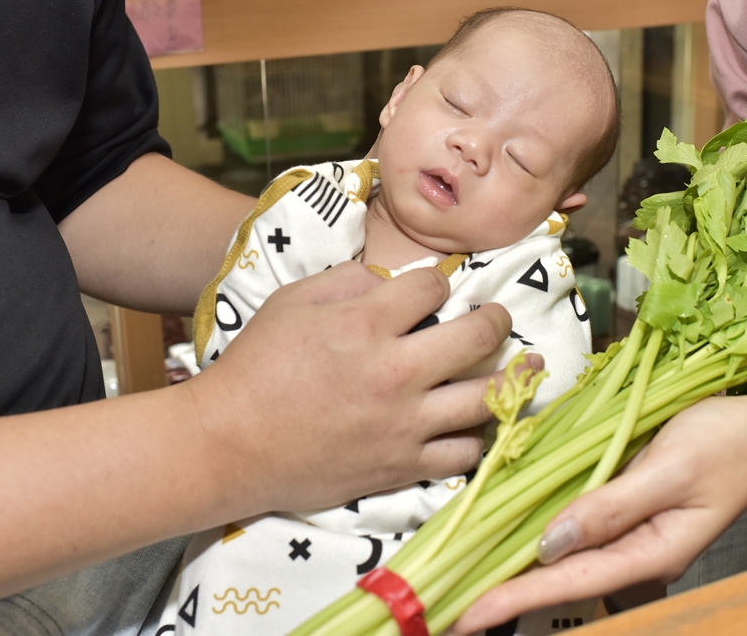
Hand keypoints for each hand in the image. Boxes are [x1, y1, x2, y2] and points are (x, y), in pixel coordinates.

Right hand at [186, 261, 514, 515]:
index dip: (437, 282)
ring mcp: (403, 424)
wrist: (227, 444)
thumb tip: (393, 282)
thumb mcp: (293, 301)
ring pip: (485, 399)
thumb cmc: (256, 366)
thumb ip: (348, 280)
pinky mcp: (401, 466)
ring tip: (519, 366)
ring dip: (508, 378)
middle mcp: (394, 372)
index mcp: (365, 325)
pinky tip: (472, 423)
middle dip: (497, 320)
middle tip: (498, 318)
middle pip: (479, 338)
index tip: (434, 290)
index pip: (433, 287)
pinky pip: (464, 454)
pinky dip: (474, 437)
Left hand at [453, 394, 746, 632]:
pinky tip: (509, 539)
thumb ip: (611, 506)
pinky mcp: (629, 512)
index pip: (569, 581)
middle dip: (505, 593)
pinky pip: (578, 532)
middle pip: (561, 580)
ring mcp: (633, 536)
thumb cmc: (728, 442)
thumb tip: (551, 542)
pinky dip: (540, 538)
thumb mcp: (671, 468)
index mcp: (652, 553)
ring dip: (516, 569)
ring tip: (466, 579)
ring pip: (565, 560)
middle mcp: (638, 554)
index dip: (513, 598)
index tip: (468, 615)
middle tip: (449, 606)